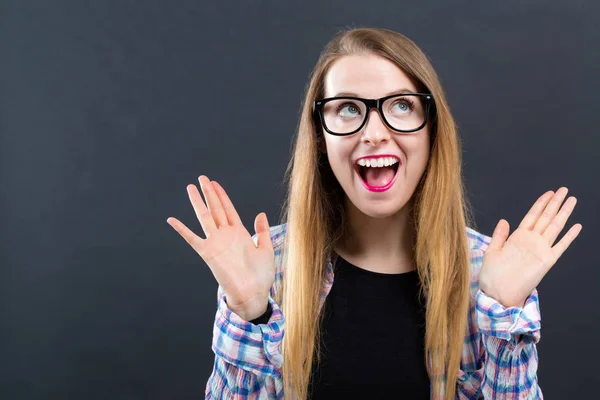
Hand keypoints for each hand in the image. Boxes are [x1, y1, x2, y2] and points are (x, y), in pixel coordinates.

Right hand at [166, 175, 274, 320]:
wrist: (253, 294)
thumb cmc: (261, 276)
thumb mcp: (266, 249)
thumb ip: (262, 231)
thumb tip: (260, 213)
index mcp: (239, 233)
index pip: (228, 209)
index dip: (222, 195)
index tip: (215, 183)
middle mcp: (226, 235)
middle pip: (215, 208)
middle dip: (209, 193)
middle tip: (202, 178)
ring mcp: (216, 243)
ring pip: (205, 217)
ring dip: (198, 202)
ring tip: (190, 188)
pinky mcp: (208, 253)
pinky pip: (193, 239)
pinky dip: (182, 230)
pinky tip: (172, 220)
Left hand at [479, 187, 581, 307]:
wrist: (497, 293)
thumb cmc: (492, 275)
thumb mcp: (491, 251)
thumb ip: (499, 235)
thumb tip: (504, 220)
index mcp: (517, 237)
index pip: (532, 216)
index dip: (540, 204)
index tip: (549, 193)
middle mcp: (531, 241)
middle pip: (545, 217)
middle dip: (555, 203)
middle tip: (564, 190)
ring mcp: (540, 250)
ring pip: (554, 227)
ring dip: (563, 214)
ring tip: (571, 200)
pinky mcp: (546, 261)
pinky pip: (560, 246)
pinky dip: (569, 237)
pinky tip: (576, 226)